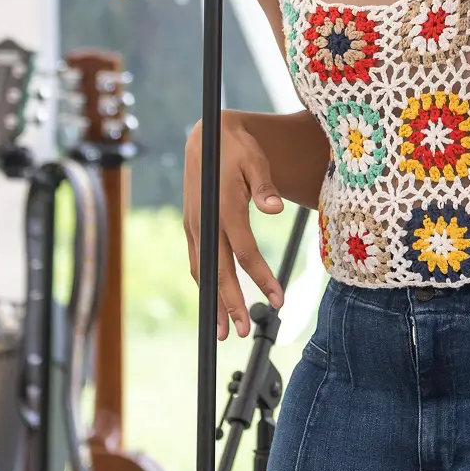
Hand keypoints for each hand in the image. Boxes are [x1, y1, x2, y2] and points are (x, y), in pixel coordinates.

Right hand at [183, 111, 285, 338]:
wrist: (207, 138)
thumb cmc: (238, 148)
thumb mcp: (255, 159)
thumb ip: (264, 185)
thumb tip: (276, 208)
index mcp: (224, 205)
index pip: (244, 250)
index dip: (261, 276)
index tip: (278, 298)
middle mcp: (205, 220)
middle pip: (219, 269)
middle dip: (231, 303)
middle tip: (243, 332)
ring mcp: (194, 225)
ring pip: (204, 270)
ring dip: (214, 301)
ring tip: (225, 330)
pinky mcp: (191, 227)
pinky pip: (198, 261)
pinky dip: (206, 283)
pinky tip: (215, 301)